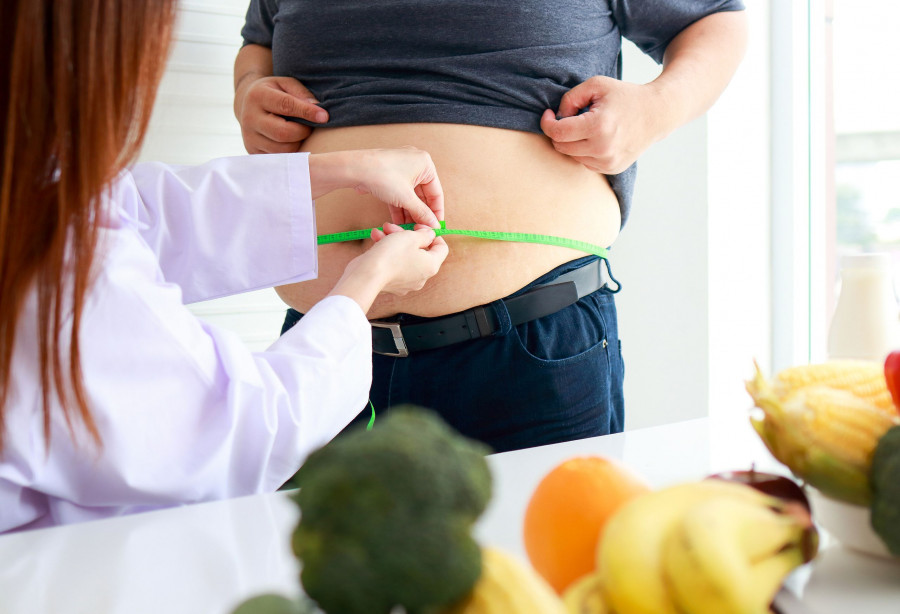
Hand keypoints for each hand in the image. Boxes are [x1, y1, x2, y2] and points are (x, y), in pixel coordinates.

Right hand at [234, 75, 327, 153]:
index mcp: (258, 96)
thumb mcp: (286, 84)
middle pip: (283, 133)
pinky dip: (292, 153)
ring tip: (300, 133)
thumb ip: (302, 94)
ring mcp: (250, 138)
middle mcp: (250, 118)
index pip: (286, 105)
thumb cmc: (274, 93)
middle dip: (303, 131)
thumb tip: (320, 112)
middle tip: (309, 126)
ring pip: (283, 150)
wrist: (248, 105)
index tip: (324, 116)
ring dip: (299, 143)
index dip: (307, 112)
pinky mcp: (253, 152)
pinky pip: (280, 158)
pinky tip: (292, 142)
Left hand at [309, 148, 443, 228]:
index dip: (436, 212)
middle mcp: (416, 163)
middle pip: (423, 195)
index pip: (436, 193)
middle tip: (419, 230)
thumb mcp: (406, 198)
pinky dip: (399, 206)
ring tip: (407, 229)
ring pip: (410, 195)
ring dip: (409, 213)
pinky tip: (397, 222)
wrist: (355, 168)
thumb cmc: (383, 176)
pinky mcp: (389, 175)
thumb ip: (422, 213)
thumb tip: (434, 226)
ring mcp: (402, 168)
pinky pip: (399, 193)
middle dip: (419, 214)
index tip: (435, 227)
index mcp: (426, 164)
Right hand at [329, 224, 448, 310]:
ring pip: (405, 256)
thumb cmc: (391, 255)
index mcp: (431, 266)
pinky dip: (387, 252)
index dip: (432, 234)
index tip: (419, 226)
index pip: (442, 248)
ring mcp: (407, 282)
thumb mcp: (410, 237)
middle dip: (407, 235)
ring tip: (382, 230)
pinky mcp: (393, 284)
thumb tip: (429, 235)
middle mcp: (422, 277)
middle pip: (421, 251)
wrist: (367, 275)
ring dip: (394, 240)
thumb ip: (424, 234)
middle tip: (394, 227)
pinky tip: (376, 239)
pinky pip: (394, 264)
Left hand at [540, 76, 668, 174]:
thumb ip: (570, 98)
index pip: (557, 133)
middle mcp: (603, 149)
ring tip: (589, 126)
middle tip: (572, 117)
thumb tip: (557, 117)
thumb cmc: (625, 96)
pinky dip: (584, 151)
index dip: (547, 123)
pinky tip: (597, 138)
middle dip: (560, 132)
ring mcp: (608, 162)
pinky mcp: (611, 169)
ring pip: (571, 156)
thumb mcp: (597, 85)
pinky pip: (584, 162)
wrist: (657, 113)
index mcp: (598, 127)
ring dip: (573, 142)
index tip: (549, 114)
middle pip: (561, 146)